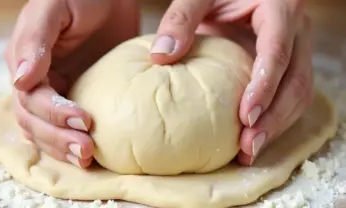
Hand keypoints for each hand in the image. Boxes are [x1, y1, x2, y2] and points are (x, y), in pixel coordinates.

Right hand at [5, 0, 138, 167]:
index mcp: (26, 63)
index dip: (54, 114)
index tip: (83, 120)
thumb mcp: (53, 10)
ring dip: (63, 147)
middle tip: (85, 150)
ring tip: (87, 157)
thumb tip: (21, 81)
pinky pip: (69, 125)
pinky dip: (74, 140)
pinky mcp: (81, 94)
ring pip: (48, 130)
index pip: (31, 100)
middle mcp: (38, 81)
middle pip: (36, 122)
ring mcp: (58, 90)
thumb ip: (34, 41)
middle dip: (58, 138)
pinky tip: (92, 153)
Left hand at [151, 0, 313, 164]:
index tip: (245, 117)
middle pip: (296, 80)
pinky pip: (293, 96)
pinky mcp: (289, 65)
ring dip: (278, 125)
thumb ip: (181, 19)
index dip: (265, 86)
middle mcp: (296, 31)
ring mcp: (296, 49)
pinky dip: (276, 120)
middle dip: (274, 117)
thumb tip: (161, 56)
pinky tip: (256, 138)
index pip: (278, 51)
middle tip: (248, 146)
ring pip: (300, 93)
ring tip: (250, 151)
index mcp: (279, 9)